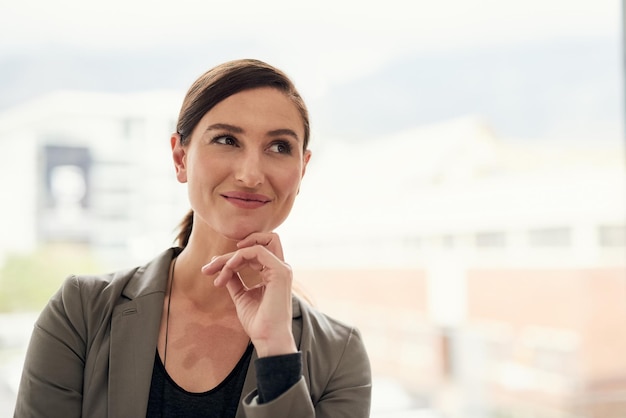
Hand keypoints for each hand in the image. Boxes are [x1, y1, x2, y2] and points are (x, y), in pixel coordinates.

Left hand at [201, 232, 296, 356]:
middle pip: (254, 245)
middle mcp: (280, 268)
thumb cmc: (258, 322)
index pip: (254, 253)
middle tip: (208, 268)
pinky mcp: (280, 271)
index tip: (212, 270)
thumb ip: (234, 280)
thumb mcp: (241, 296)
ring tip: (216, 271)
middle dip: (229, 254)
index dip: (231, 258)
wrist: (268, 339)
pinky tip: (228, 269)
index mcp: (273, 273)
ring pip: (254, 245)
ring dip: (231, 256)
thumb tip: (222, 266)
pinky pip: (256, 251)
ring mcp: (282, 269)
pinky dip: (239, 257)